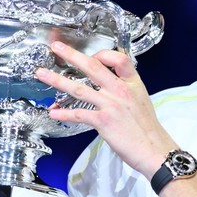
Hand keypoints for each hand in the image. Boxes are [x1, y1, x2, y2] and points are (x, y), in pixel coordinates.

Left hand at [36, 41, 174, 178]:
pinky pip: (78, 114)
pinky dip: (64, 113)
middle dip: (72, 55)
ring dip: (57, 81)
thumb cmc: (148, 129)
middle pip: (92, 67)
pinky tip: (54, 112)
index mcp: (132, 83)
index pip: (118, 58)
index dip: (103, 53)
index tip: (91, 55)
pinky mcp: (103, 121)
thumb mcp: (141, 100)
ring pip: (79, 88)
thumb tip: (110, 85)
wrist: (154, 150)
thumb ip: (126, 89)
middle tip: (57, 47)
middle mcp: (120, 91)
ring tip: (42, 74)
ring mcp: (111, 105)